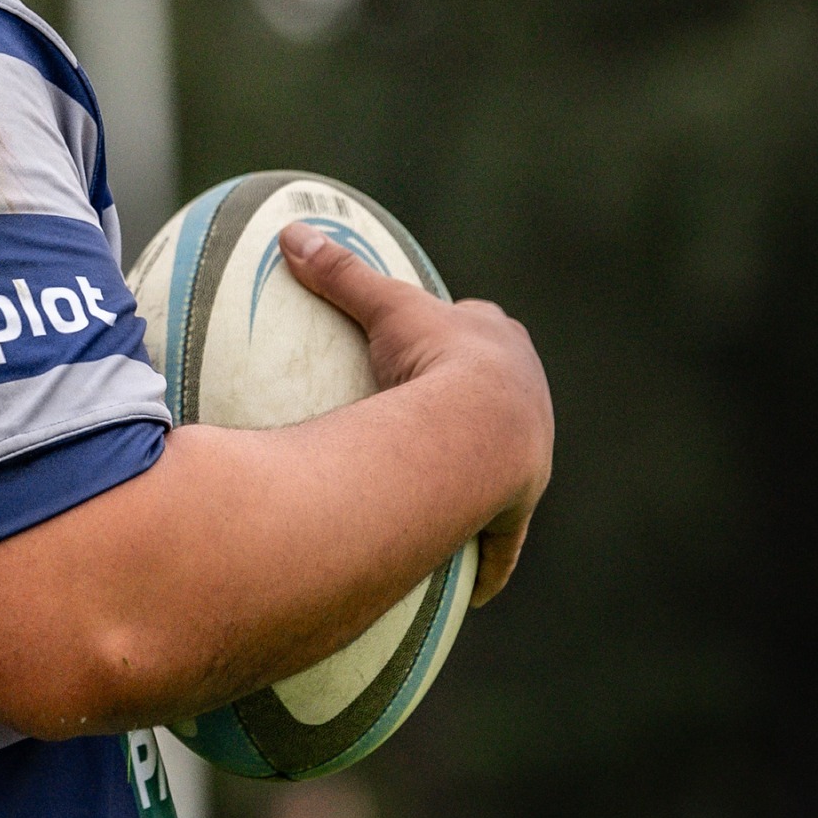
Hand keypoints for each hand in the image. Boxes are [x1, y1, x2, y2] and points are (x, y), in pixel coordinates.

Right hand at [278, 220, 552, 606]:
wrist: (481, 429)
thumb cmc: (435, 362)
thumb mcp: (384, 309)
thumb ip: (340, 272)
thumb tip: (292, 231)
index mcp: (497, 344)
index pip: (481, 329)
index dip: (457, 334)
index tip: (437, 345)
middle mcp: (524, 395)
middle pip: (501, 391)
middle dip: (478, 401)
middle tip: (435, 416)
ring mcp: (525, 452)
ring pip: (507, 460)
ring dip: (484, 472)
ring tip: (449, 490)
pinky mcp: (514, 507)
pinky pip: (499, 538)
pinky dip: (484, 560)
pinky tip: (471, 585)